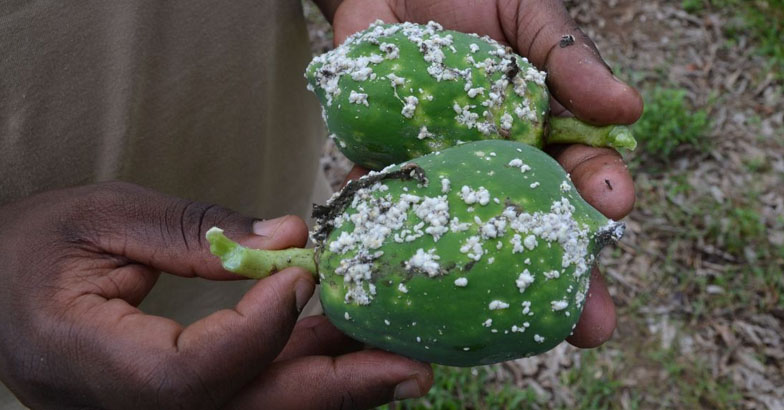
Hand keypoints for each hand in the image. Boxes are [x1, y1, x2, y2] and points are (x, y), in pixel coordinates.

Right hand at [0, 182, 431, 408]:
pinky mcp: (171, 408)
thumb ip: (195, 230)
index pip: (189, 374)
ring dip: (331, 385)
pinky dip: (300, 375)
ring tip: (399, 361)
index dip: (256, 331)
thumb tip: (290, 238)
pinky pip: (247, 400)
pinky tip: (347, 351)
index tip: (302, 275)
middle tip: (409, 365)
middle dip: (333, 387)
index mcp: (85, 362)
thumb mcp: (102, 216)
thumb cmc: (34, 246)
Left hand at [331, 0, 643, 347]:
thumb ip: (568, 55)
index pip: (579, 174)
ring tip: (501, 328)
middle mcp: (493, 166)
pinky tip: (403, 271)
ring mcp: (441, 173)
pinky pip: (389, 208)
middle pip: (532, 229)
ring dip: (483, 283)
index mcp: (539, 133)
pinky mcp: (385, 168)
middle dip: (562, 277)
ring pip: (466, 236)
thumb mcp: (528, 13)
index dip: (600, 195)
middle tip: (591, 324)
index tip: (615, 207)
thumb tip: (627, 109)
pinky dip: (393, 236)